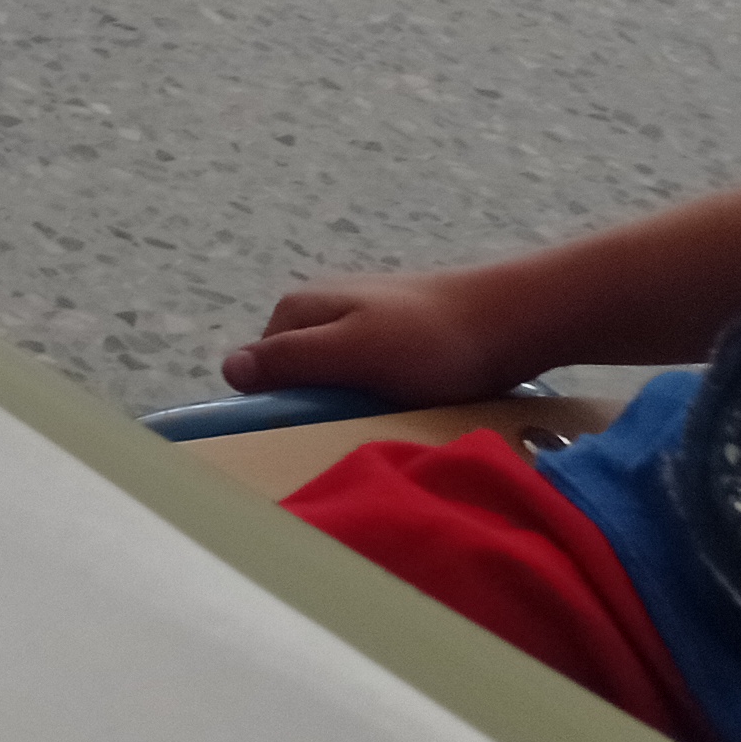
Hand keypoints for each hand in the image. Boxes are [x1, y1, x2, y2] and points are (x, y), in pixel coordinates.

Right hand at [222, 269, 524, 406]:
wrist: (513, 319)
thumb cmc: (431, 340)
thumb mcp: (354, 352)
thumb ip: (293, 359)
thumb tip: (227, 369)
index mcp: (298, 309)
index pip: (260, 372)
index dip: (283, 406)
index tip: (319, 432)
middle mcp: (319, 310)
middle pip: (297, 376)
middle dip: (321, 407)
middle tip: (361, 427)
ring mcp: (357, 321)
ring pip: (335, 379)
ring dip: (356, 405)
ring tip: (392, 419)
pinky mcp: (392, 337)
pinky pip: (368, 376)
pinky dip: (383, 396)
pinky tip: (411, 404)